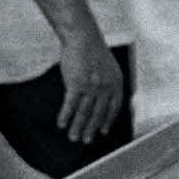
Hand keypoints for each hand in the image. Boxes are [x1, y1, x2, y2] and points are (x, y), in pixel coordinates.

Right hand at [57, 28, 123, 143]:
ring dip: (78, 127)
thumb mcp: (109, 68)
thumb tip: (103, 98)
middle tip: (85, 141)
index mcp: (116, 84)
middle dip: (91, 129)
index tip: (103, 131)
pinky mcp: (76, 84)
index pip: (113, 109)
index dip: (107, 121)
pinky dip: (66, 116)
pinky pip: (71, 104)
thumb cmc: (93, 51)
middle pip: (97, 114)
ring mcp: (91, 87)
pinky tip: (61, 124)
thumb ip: (108, 83)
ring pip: (84, 112)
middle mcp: (106, 88)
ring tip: (73, 138)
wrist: (83, 37)